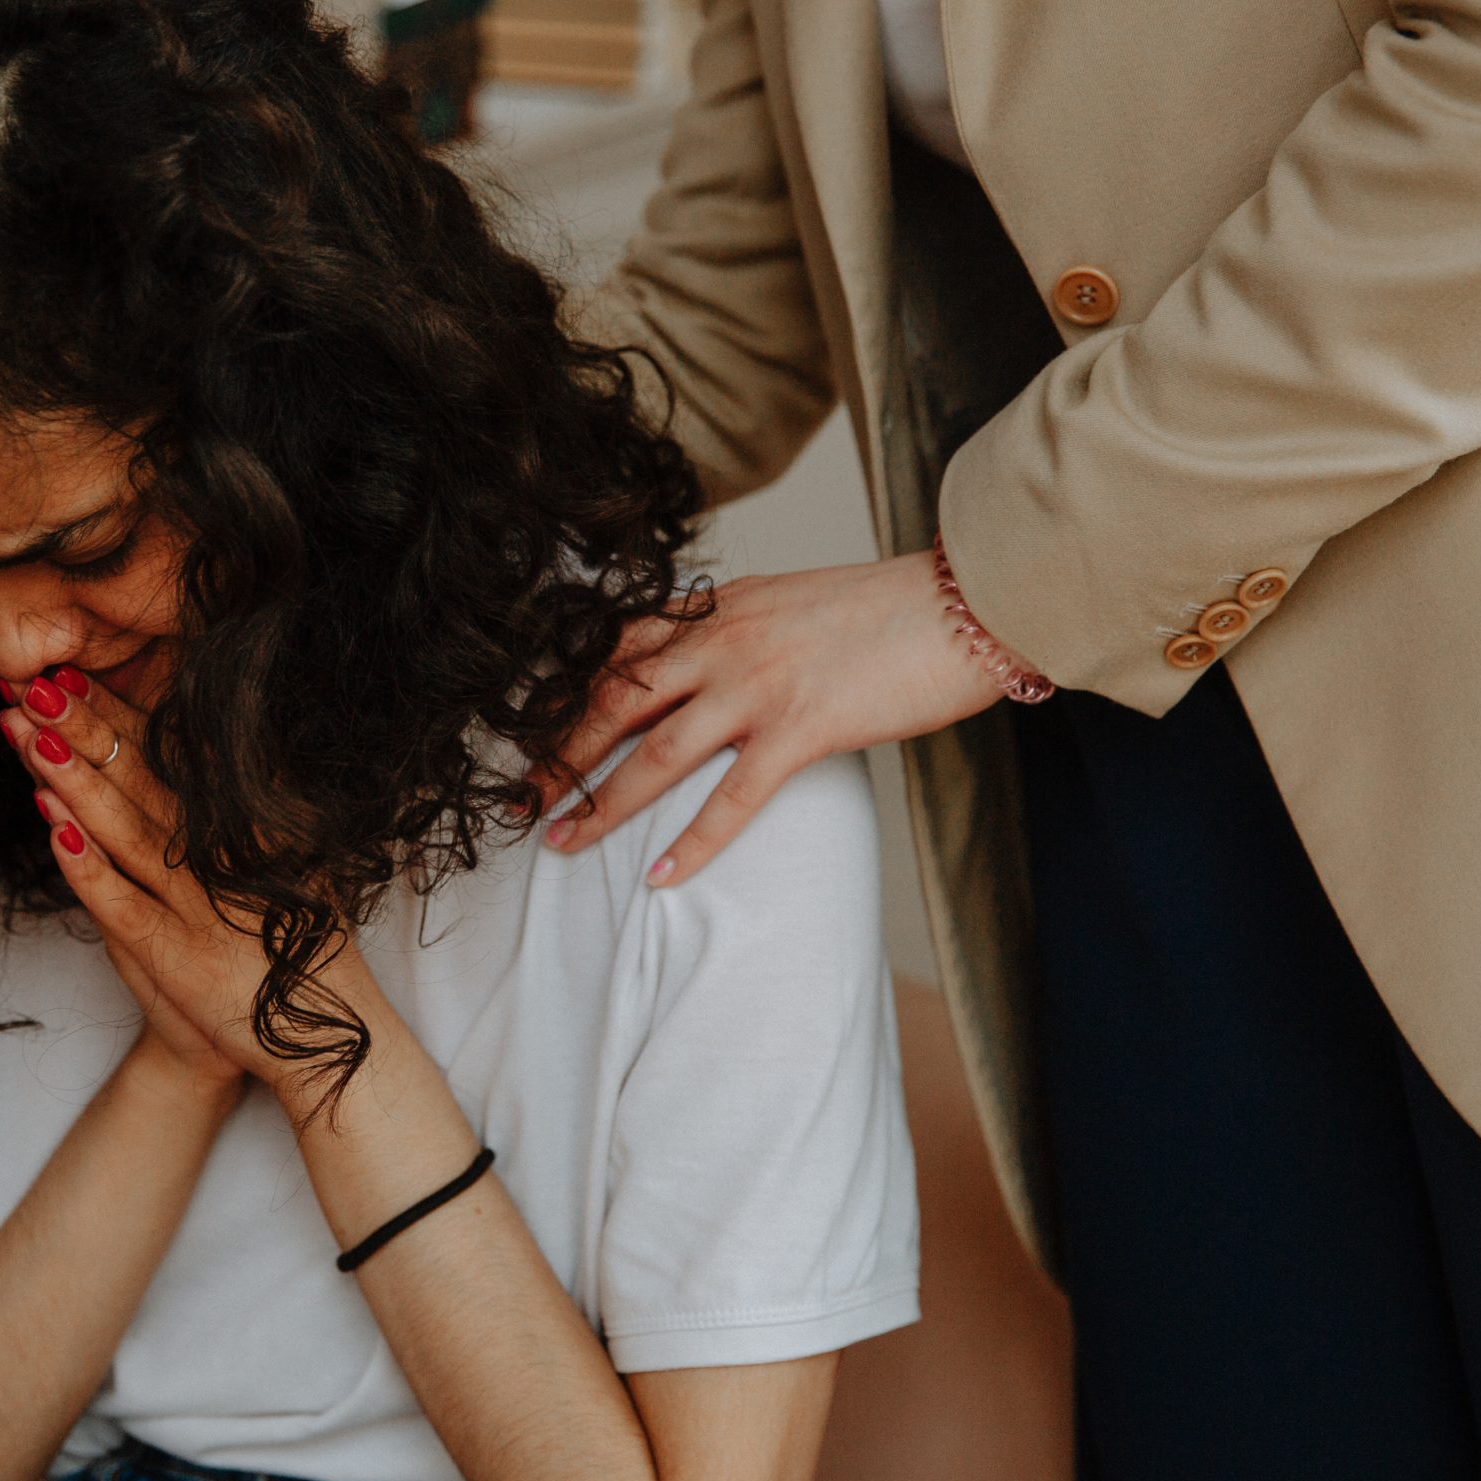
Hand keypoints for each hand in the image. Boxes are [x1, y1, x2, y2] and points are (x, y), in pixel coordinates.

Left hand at [0, 668, 358, 1097]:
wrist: (318, 1037)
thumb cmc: (290, 944)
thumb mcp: (288, 860)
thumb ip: (250, 806)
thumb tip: (219, 739)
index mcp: (245, 826)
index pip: (169, 758)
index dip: (117, 714)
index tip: (71, 675)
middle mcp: (222, 855)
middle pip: (142, 779)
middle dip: (85, 728)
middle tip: (33, 683)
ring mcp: (199, 904)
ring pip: (125, 828)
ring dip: (74, 778)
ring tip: (28, 731)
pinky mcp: (178, 954)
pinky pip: (122, 902)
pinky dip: (87, 864)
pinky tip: (50, 826)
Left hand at [533, 551, 1003, 885]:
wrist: (962, 605)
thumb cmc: (882, 609)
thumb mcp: (785, 602)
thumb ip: (732, 629)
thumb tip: (696, 666)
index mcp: (716, 609)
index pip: (617, 651)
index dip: (566, 695)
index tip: (528, 733)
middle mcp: (722, 642)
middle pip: (614, 702)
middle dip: (559, 755)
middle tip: (517, 800)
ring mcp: (759, 687)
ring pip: (655, 753)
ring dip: (601, 804)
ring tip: (561, 844)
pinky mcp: (804, 729)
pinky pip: (733, 798)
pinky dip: (693, 843)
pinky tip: (662, 878)